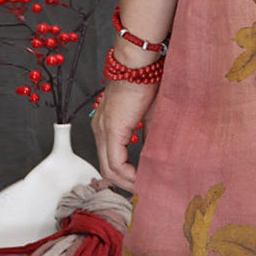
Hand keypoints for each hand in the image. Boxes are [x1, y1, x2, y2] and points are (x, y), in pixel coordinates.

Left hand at [91, 77, 158, 191]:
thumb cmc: (146, 83)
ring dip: (126, 181)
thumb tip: (154, 155)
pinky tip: (141, 176)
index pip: (110, 158)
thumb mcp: (148, 115)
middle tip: (141, 189)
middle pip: (106, 168)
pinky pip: (116, 162)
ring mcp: (104, 130)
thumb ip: (148, 135)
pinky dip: (127, 173)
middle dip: (124, 183)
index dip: (123, 174)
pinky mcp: (112, 130)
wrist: (139, 66)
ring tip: (143, 186)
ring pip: (109, 168)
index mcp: (107, 125)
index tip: (140, 181)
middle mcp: (100, 129)